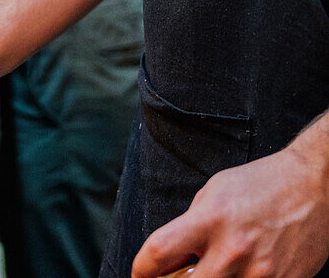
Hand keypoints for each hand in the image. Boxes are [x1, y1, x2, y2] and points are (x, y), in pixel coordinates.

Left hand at [132, 145, 328, 277]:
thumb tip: (174, 256)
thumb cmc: (261, 184)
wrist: (313, 186)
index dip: (141, 270)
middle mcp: (233, 248)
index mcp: (210, 218)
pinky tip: (242, 272)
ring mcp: (259, 273)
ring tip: (215, 269)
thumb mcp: (216, 190)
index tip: (140, 274)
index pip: (159, 251)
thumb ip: (193, 223)